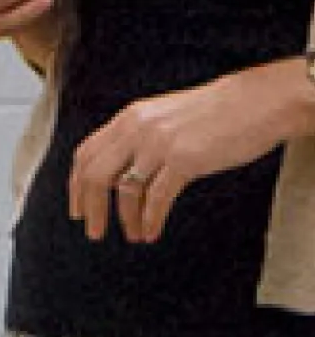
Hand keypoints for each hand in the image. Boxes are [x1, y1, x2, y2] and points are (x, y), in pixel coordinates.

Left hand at [68, 66, 314, 243]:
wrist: (260, 101)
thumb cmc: (217, 112)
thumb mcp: (165, 116)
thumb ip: (138, 137)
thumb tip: (118, 169)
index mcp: (129, 118)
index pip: (86, 154)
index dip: (75, 186)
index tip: (77, 209)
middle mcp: (137, 129)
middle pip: (95, 176)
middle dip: (91, 208)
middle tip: (94, 231)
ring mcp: (160, 144)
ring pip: (125, 191)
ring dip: (126, 219)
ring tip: (134, 235)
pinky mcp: (185, 160)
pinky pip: (156, 198)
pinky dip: (150, 219)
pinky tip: (152, 232)